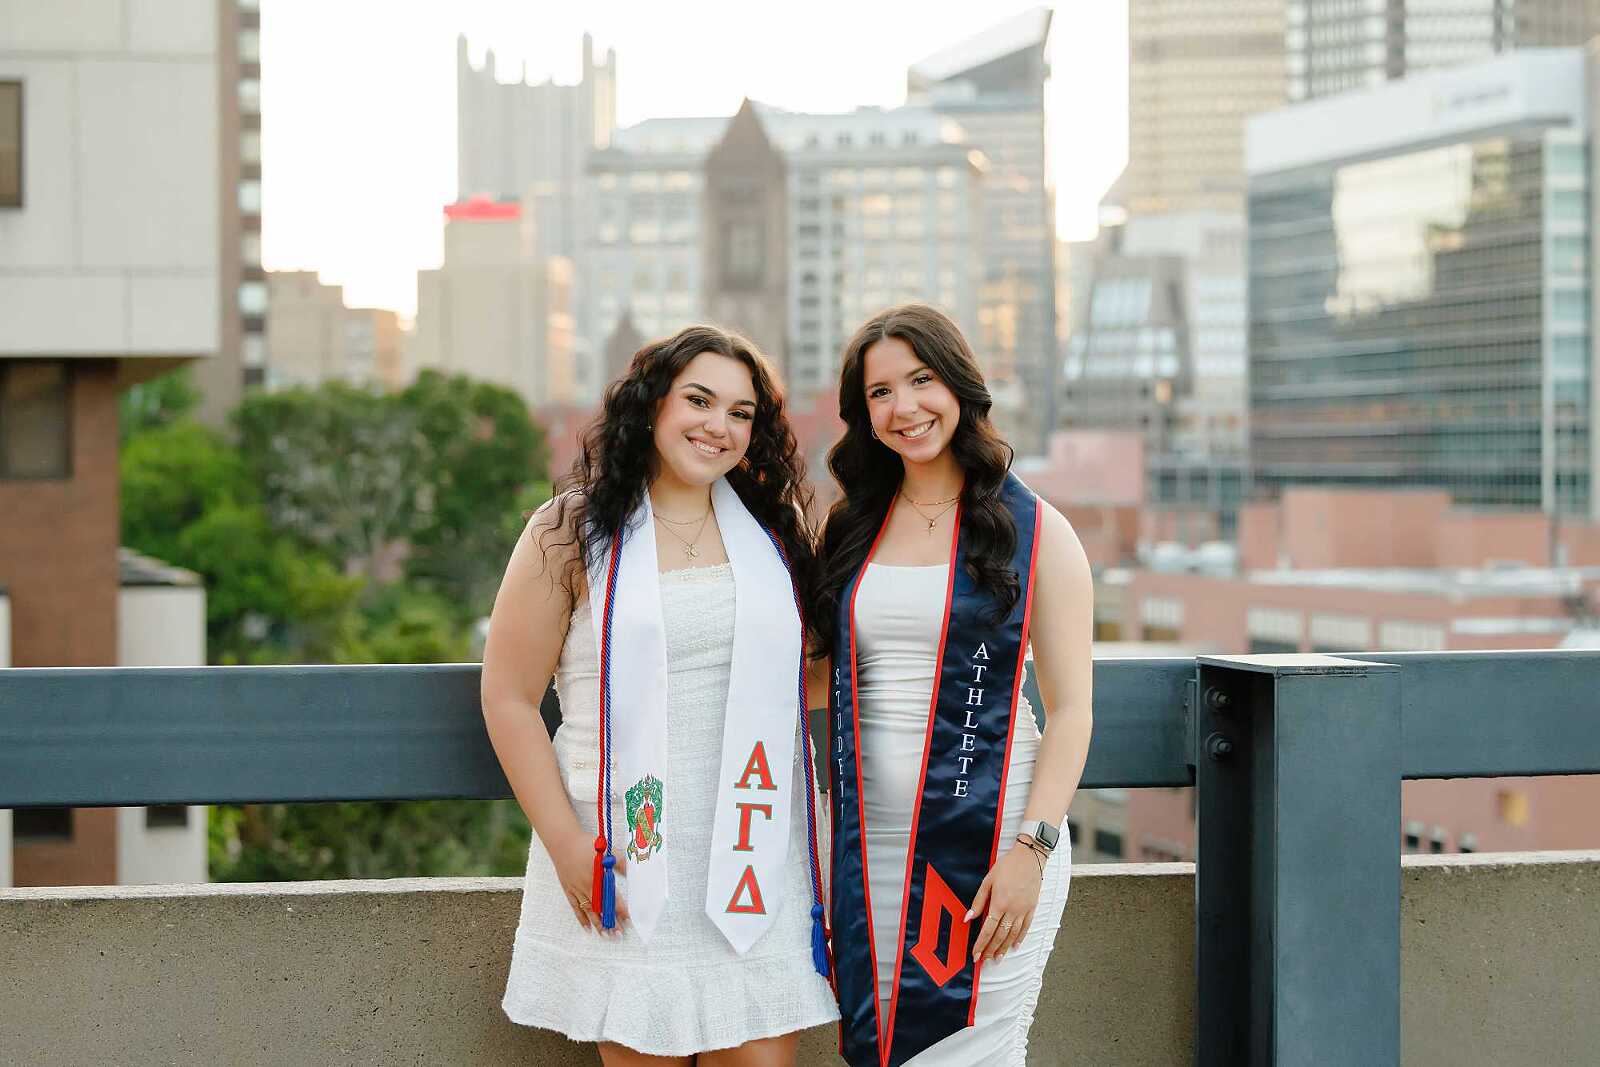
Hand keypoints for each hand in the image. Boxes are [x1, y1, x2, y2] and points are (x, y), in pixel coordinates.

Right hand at [549, 827, 629, 935]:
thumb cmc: (586, 845)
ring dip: (598, 924)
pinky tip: (588, 928)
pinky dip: (581, 918)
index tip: (628, 919)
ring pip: (589, 910)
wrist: (563, 841)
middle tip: (619, 934)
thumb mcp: (607, 851)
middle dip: (610, 921)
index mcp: (597, 877)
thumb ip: (621, 863)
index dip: (620, 909)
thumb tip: (634, 872)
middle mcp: (587, 886)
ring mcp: (576, 889)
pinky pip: (575, 907)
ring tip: (606, 936)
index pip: (612, 897)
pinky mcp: (568, 889)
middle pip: (601, 908)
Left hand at [966, 844, 1043, 961]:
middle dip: (991, 950)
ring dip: (1004, 948)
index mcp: (999, 903)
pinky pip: (1026, 927)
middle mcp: (1012, 910)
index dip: (981, 944)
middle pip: (1000, 935)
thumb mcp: (988, 880)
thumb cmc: (1008, 866)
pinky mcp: (1032, 908)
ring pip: (1013, 934)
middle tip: (984, 960)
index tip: (976, 954)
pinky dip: (1020, 938)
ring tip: (997, 958)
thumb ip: (979, 901)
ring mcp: (1023, 910)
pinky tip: (1014, 946)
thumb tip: (968, 918)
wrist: (1030, 857)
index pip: (988, 929)